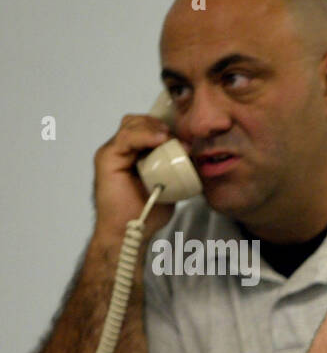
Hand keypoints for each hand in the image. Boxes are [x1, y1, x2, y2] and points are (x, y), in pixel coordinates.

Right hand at [93, 112, 180, 237]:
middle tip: (179, 137)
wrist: (129, 231)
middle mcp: (121, 150)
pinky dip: (144, 135)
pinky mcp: (107, 158)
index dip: (164, 128)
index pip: (146, 128)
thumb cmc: (146, 212)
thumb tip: (194, 160)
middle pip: (138, 122)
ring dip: (153, 127)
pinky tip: (160, 140)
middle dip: (159, 124)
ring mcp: (113, 153)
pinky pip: (126, 138)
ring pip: (131, 125)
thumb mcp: (168, 186)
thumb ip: (175, 171)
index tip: (186, 137)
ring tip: (170, 138)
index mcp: (134, 154)